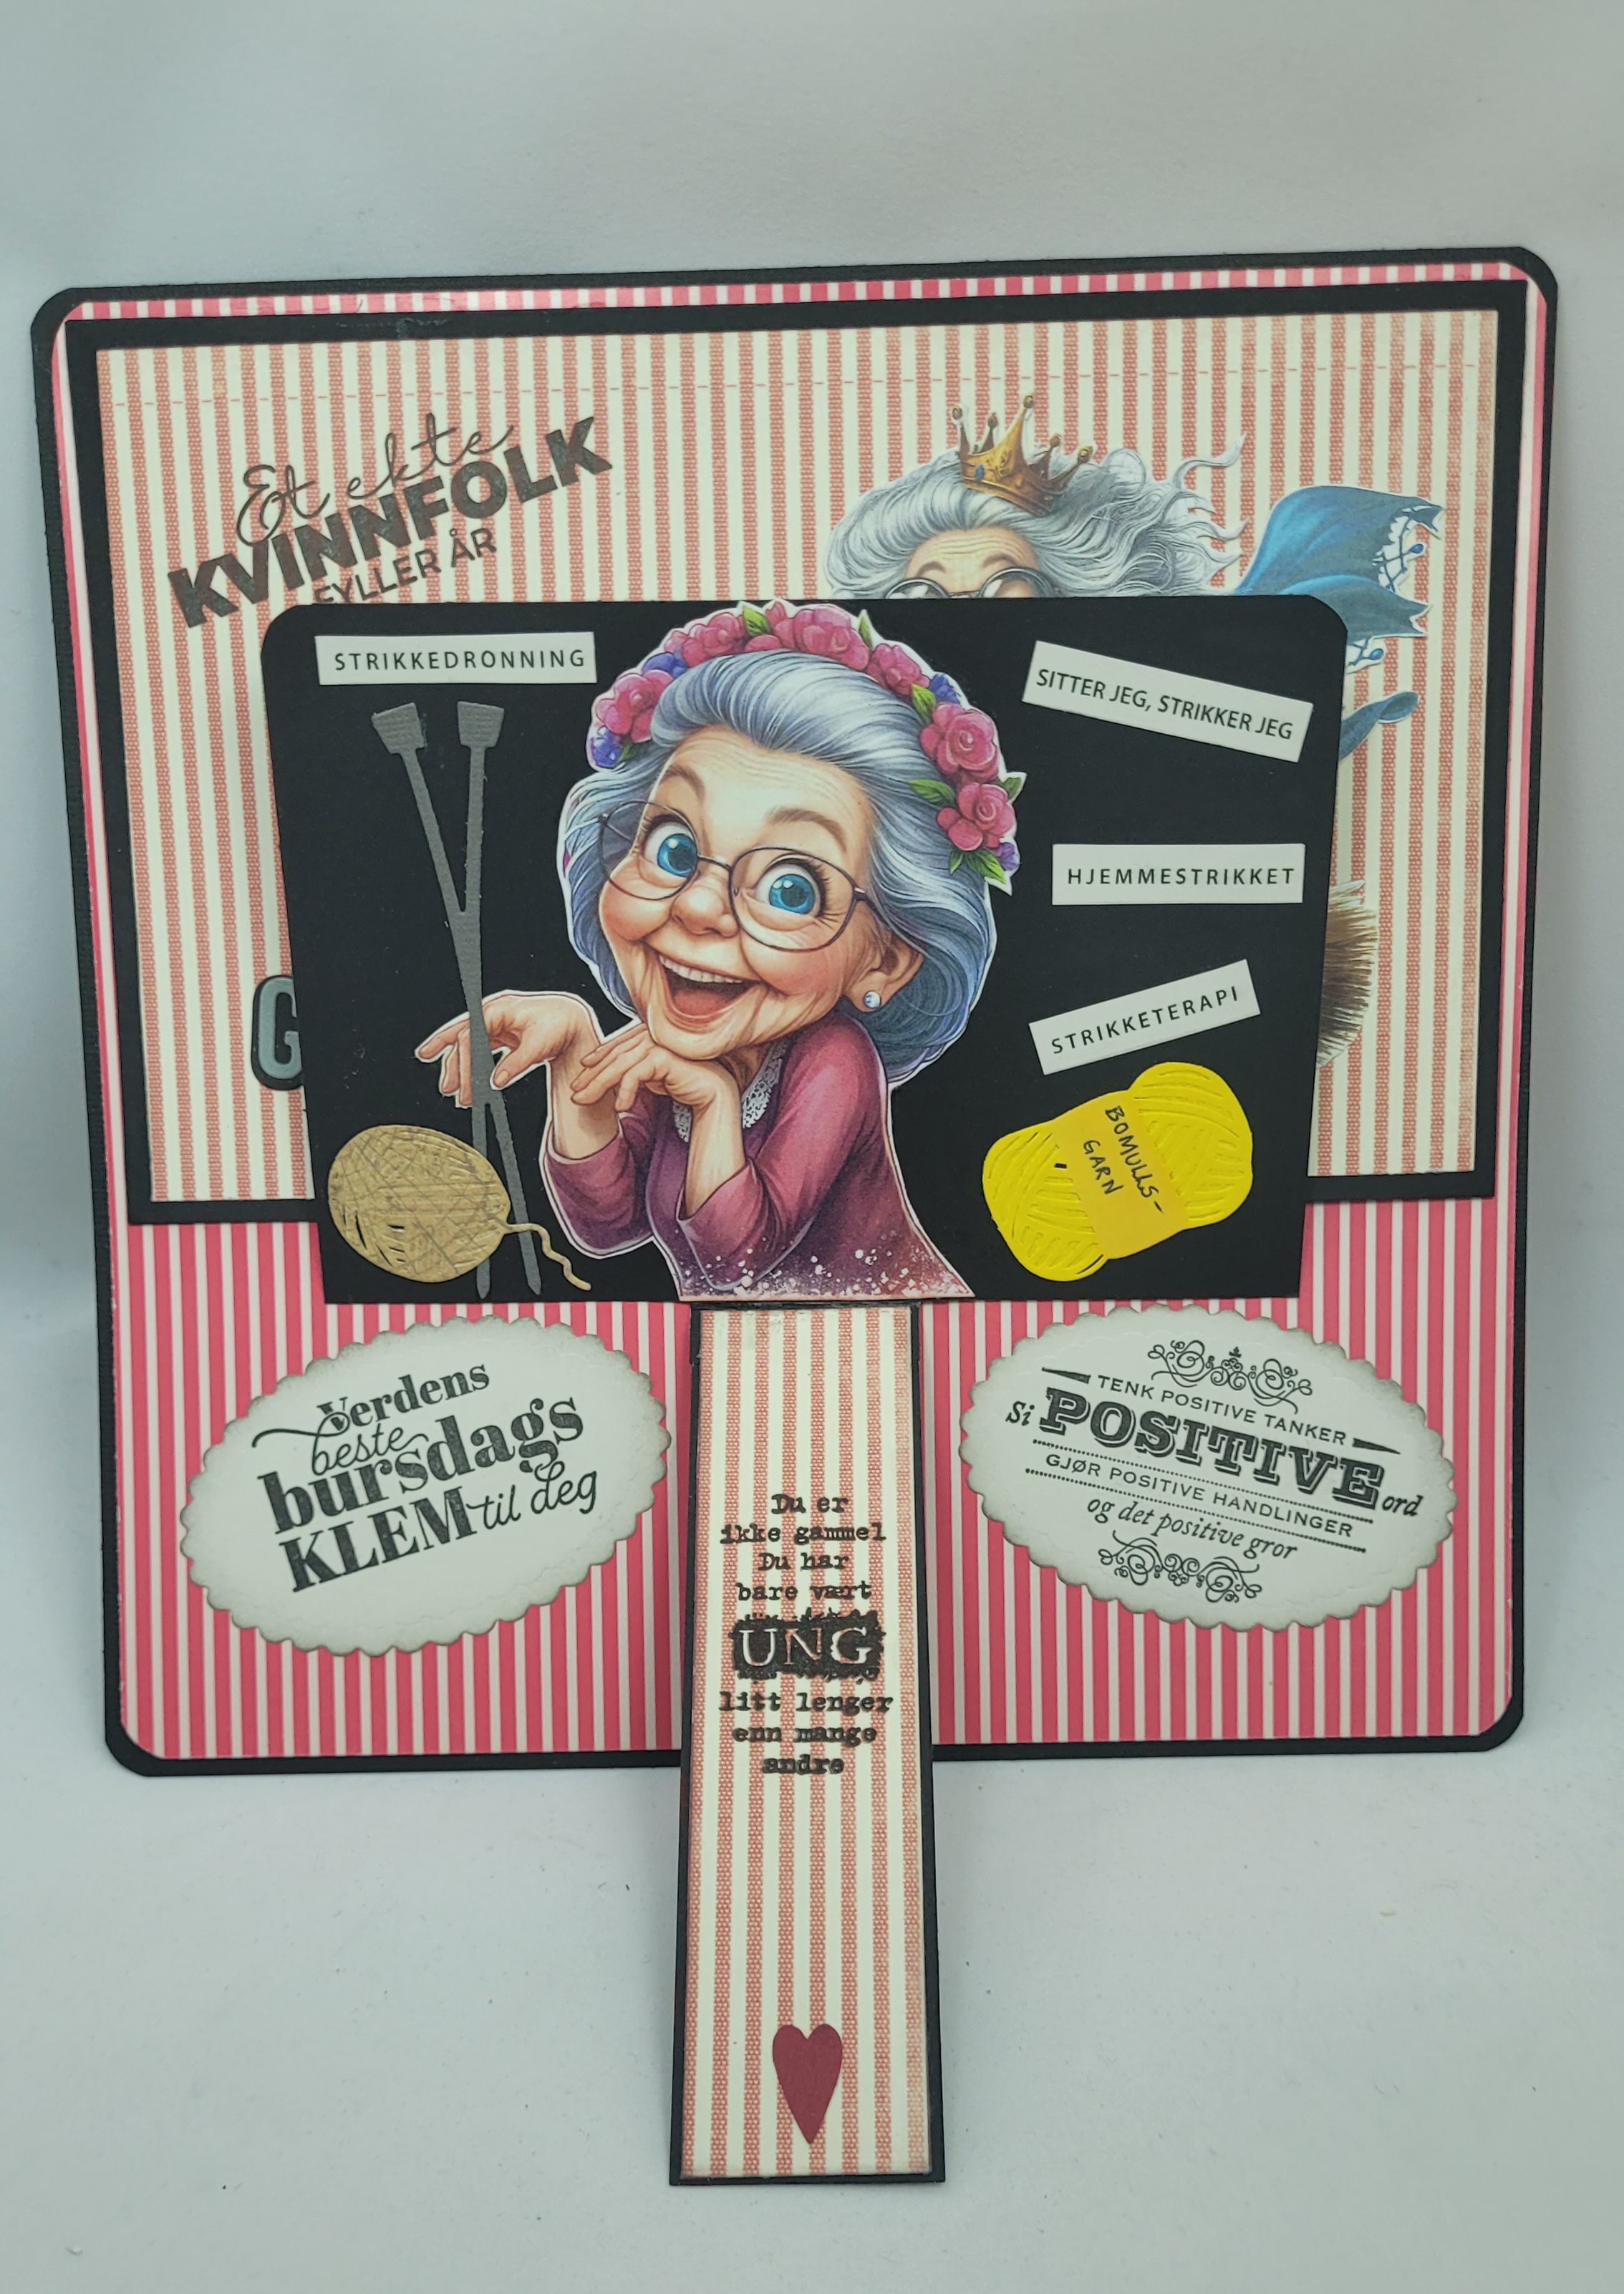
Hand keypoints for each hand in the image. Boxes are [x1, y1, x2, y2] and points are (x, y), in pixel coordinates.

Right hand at [416, 993, 597, 1107]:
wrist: (572, 1019)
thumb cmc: (558, 1025)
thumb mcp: (538, 1046)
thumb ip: (516, 1064)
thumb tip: (495, 1083)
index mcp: (498, 1009)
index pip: (471, 1036)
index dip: (465, 1062)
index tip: (465, 1086)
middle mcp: (492, 1013)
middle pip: (463, 1039)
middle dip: (453, 1064)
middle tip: (448, 1089)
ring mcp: (494, 1023)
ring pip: (468, 1044)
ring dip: (458, 1065)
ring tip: (449, 1089)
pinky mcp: (500, 1033)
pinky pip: (478, 1047)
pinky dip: (470, 1063)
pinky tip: (463, 1078)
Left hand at [572, 1024, 739, 1119]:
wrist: (712, 1096)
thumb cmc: (683, 1084)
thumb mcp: (651, 1076)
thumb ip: (634, 1068)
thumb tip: (608, 1076)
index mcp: (650, 1033)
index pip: (617, 1045)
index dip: (597, 1058)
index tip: (581, 1073)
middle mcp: (653, 1034)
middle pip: (614, 1055)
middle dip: (591, 1075)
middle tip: (575, 1092)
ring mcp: (659, 1043)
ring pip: (620, 1065)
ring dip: (599, 1085)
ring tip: (585, 1101)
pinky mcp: (664, 1057)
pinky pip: (635, 1074)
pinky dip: (624, 1091)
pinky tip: (620, 1107)